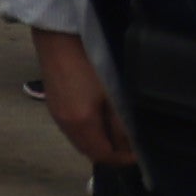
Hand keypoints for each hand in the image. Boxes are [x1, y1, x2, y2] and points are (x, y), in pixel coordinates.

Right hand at [39, 23, 127, 168]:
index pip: (103, 156)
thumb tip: (130, 147)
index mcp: (80, 125)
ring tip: (117, 129)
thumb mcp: (113, 95)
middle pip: (90, 151)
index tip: (141, 152)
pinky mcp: (54, 104)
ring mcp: (56, 114)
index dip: (123, 158)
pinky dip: (89, 131)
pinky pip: (73, 129)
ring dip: (99, 141)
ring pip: (81, 140)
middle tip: (131, 143)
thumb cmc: (90, 64)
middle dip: (111, 152)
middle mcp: (64, 125)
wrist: (58, 37)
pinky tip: (99, 116)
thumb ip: (121, 124)